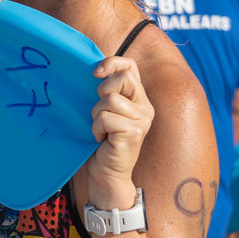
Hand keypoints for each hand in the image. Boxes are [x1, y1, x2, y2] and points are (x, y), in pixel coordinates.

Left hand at [83, 56, 153, 207]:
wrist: (105, 174)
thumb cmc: (101, 142)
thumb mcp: (103, 111)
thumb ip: (105, 92)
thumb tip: (93, 69)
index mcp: (139, 98)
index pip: (130, 66)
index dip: (112, 63)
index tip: (95, 73)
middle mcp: (145, 107)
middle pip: (123, 77)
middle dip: (102, 91)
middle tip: (99, 112)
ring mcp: (142, 119)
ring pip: (110, 99)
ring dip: (96, 115)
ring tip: (100, 130)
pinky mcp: (135, 131)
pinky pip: (106, 117)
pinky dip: (96, 128)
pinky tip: (102, 139)